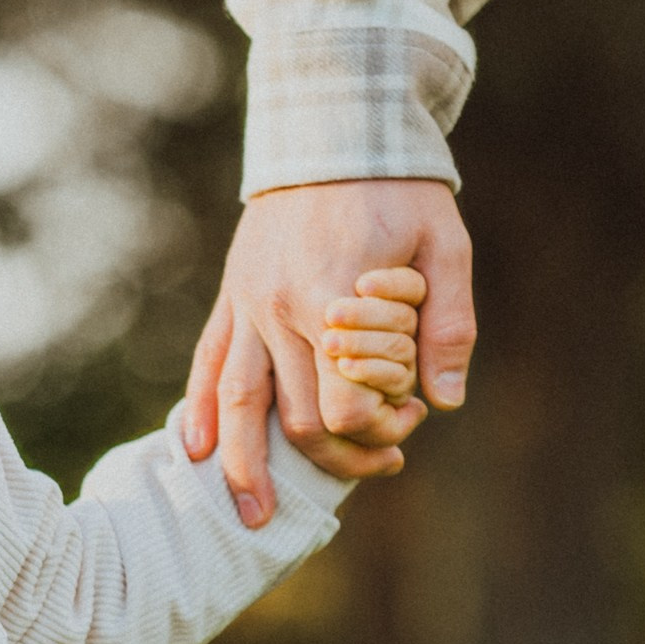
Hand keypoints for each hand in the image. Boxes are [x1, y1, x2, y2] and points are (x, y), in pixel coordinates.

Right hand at [182, 181, 474, 527]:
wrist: (332, 125)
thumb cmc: (399, 188)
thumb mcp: (446, 245)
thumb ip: (448, 325)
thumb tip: (444, 401)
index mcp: (335, 297)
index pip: (344, 403)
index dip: (377, 430)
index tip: (410, 423)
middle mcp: (280, 309)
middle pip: (296, 417)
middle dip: (338, 455)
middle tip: (382, 459)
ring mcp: (248, 305)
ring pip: (237, 404)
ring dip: (244, 468)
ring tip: (251, 517)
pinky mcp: (232, 297)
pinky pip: (207, 364)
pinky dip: (198, 412)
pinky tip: (196, 452)